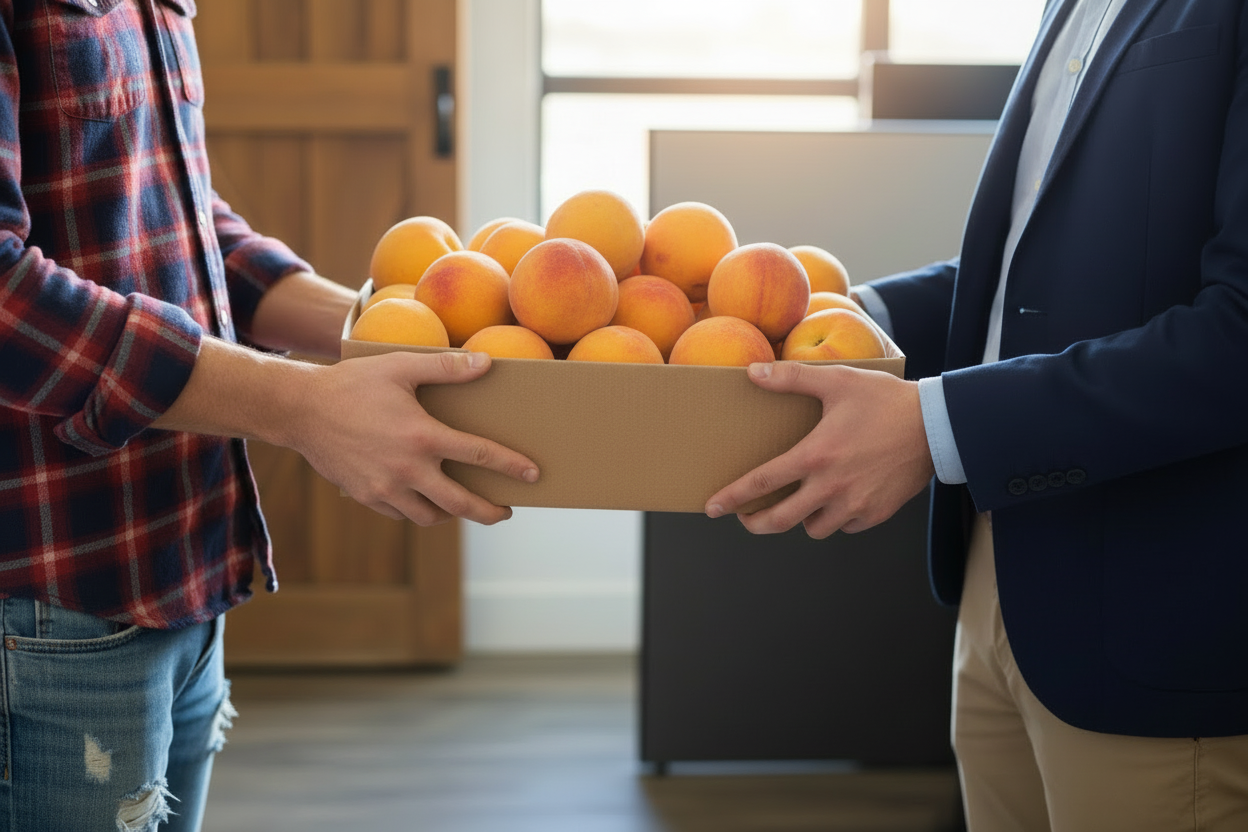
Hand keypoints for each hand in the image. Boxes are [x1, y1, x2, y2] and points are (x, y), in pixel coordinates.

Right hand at [288, 350, 537, 525]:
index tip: (533, 475)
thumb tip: (486, 363)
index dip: (511, 466)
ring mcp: (385, 488)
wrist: (300, 410)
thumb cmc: (353, 383)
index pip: (479, 454)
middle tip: (506, 512)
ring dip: (452, 513)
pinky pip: (402, 513)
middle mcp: (407, 469)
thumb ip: (446, 367)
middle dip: (490, 512)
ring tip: (464, 505)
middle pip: (461, 503)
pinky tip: (425, 499)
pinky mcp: (367, 496)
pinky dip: (419, 509)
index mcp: (422, 436)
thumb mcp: (400, 366)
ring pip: (430, 516)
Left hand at [705, 362, 933, 537]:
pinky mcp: (876, 514)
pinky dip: (837, 517)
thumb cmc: (884, 400)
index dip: (732, 497)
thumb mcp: (836, 381)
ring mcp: (855, 505)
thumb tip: (753, 372)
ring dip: (803, 518)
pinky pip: (845, 526)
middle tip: (746, 518)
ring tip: (802, 500)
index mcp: (815, 456)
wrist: (937, 425)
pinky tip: (839, 498)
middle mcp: (831, 487)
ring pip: (813, 528)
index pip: (761, 483)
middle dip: (756, 523)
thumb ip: (791, 378)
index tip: (711, 507)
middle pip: (780, 521)